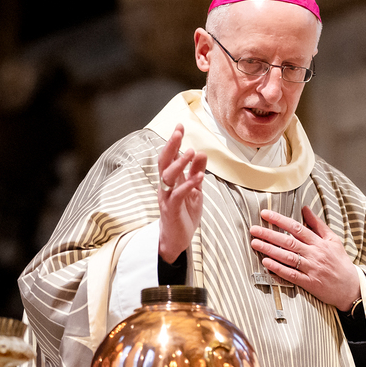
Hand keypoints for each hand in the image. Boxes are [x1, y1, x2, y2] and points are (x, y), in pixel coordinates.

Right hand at [157, 124, 206, 263]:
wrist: (177, 240)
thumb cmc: (184, 214)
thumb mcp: (194, 191)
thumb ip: (196, 172)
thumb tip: (201, 153)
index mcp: (170, 181)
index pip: (170, 157)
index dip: (174, 142)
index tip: (180, 126)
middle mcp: (165, 187)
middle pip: (164, 162)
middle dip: (171, 146)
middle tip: (178, 132)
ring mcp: (167, 198)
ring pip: (168, 177)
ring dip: (179, 163)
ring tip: (191, 152)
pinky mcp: (172, 210)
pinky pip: (178, 194)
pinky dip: (188, 185)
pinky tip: (198, 177)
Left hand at [250, 206, 360, 309]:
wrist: (351, 287)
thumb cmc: (340, 262)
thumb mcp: (333, 240)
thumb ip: (317, 225)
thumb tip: (305, 209)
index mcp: (319, 242)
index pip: (297, 228)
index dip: (280, 220)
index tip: (265, 214)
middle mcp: (315, 254)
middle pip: (289, 241)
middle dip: (269, 234)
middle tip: (254, 229)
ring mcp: (311, 269)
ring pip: (288, 257)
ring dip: (270, 250)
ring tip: (255, 243)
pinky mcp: (309, 283)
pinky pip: (291, 275)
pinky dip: (278, 269)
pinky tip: (266, 263)